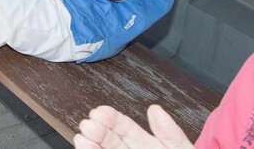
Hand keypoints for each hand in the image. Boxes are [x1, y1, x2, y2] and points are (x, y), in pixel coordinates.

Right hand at [74, 105, 192, 148]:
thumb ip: (170, 134)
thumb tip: (154, 109)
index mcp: (147, 144)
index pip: (124, 127)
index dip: (111, 119)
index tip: (99, 112)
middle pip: (110, 141)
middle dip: (97, 131)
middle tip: (88, 125)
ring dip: (91, 146)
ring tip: (82, 139)